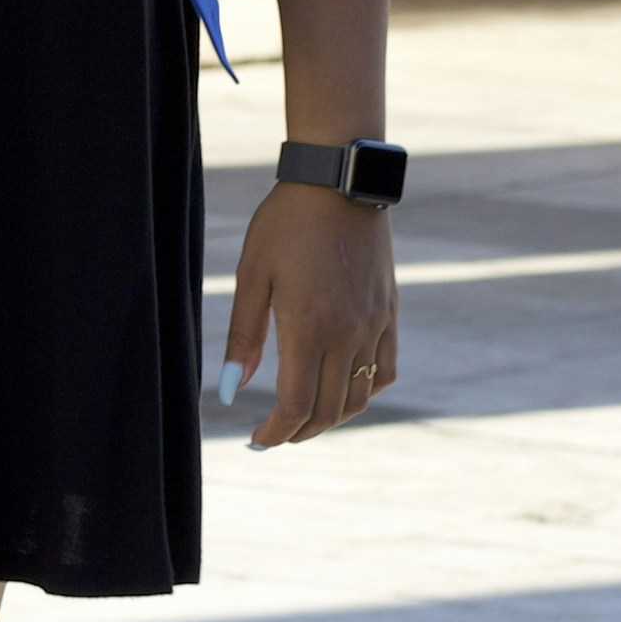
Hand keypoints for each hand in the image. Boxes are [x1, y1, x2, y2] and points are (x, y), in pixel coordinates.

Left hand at [218, 184, 397, 449]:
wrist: (338, 181)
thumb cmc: (285, 223)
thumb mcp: (252, 275)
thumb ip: (243, 336)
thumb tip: (231, 390)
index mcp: (309, 327)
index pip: (296, 406)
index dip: (275, 432)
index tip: (256, 439)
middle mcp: (348, 334)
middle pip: (327, 410)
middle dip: (298, 432)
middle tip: (272, 435)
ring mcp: (374, 325)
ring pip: (359, 397)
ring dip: (330, 418)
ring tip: (303, 419)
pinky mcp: (389, 313)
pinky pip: (384, 371)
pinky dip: (364, 392)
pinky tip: (342, 390)